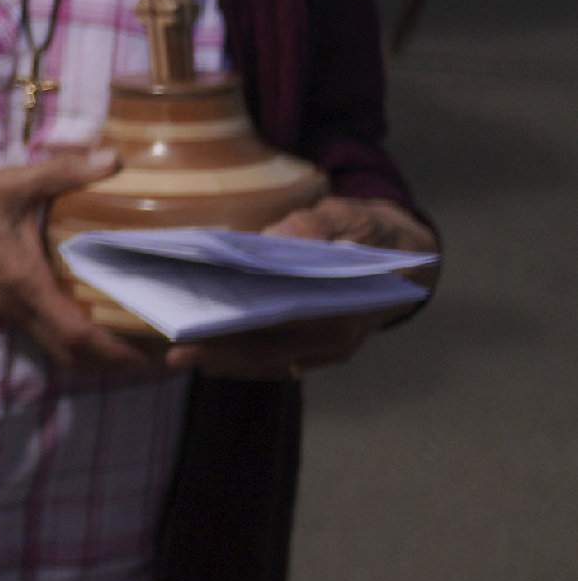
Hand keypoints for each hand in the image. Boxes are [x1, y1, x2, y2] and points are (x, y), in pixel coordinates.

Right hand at [0, 148, 159, 379]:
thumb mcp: (16, 183)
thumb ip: (66, 172)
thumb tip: (114, 159)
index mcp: (26, 283)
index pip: (77, 336)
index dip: (114, 351)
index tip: (148, 355)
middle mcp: (16, 307)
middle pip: (70, 356)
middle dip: (110, 362)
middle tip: (148, 353)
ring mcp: (4, 310)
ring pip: (54, 349)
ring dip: (89, 355)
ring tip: (124, 341)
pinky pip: (40, 336)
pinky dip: (68, 340)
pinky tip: (85, 321)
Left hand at [172, 195, 438, 382]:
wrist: (404, 260)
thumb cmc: (371, 233)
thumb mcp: (348, 217)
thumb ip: (314, 226)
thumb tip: (271, 237)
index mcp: (348, 307)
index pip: (288, 320)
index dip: (244, 326)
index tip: (204, 326)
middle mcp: (339, 339)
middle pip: (272, 352)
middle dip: (222, 354)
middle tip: (175, 353)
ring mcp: (328, 351)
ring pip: (270, 363)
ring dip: (225, 362)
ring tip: (178, 355)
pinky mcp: (318, 352)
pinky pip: (275, 362)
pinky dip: (241, 360)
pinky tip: (207, 352)